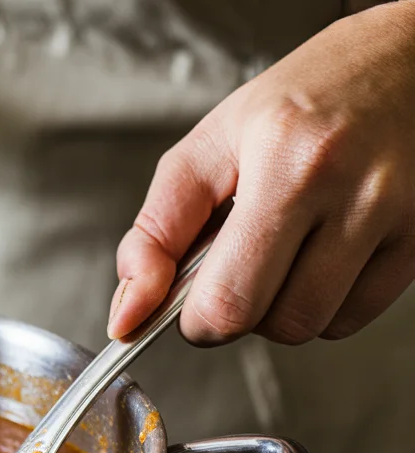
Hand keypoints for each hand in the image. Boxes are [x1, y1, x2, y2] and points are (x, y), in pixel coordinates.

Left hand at [109, 3, 414, 345]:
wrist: (405, 62)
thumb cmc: (303, 102)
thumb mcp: (208, 148)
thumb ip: (155, 234)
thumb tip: (129, 312)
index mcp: (286, 161)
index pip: (228, 300)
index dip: (195, 318)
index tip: (188, 301)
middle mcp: (351, 189)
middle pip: (274, 323)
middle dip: (236, 313)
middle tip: (232, 268)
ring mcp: (397, 218)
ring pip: (314, 327)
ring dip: (281, 308)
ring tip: (280, 251)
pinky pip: (354, 317)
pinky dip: (326, 302)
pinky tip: (321, 254)